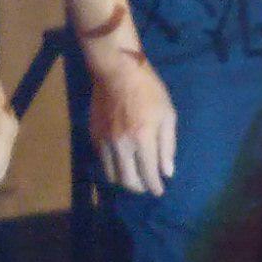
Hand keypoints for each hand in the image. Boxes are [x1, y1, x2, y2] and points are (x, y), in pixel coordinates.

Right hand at [85, 50, 179, 195]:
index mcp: (143, 139)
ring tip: (133, 178)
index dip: (155, 186)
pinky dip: (112, 167)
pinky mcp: (94, 136)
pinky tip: (121, 162)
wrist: (116, 70)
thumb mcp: (167, 114)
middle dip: (139, 188)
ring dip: (124, 181)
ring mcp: (105, 141)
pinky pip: (102, 161)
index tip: (159, 191)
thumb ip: (168, 145)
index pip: (148, 174)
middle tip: (147, 186)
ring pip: (112, 175)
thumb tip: (167, 171)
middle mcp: (122, 145)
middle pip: (128, 181)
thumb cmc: (148, 90)